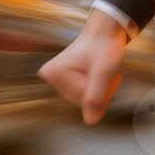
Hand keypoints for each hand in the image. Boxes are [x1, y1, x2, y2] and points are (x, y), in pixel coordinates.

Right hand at [39, 9, 130, 124]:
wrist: (105, 33)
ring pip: (83, 100)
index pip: (81, 99)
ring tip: (98, 70)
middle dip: (98, 90)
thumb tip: (90, 121)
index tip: (100, 69)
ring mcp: (56, 80)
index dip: (98, 88)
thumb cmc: (103, 46)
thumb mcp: (104, 72)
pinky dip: (95, 88)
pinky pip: (83, 96)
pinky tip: (95, 74)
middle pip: (80, 101)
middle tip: (101, 70)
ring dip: (98, 89)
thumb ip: (96, 97)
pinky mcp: (64, 82)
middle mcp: (50, 77)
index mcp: (52, 73)